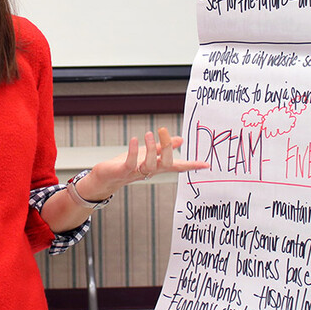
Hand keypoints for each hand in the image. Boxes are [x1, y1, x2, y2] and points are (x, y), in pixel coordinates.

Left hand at [90, 127, 209, 195]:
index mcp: (157, 166)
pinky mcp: (123, 171)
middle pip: (166, 164)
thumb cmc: (127, 165)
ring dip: (151, 149)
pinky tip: (134, 139)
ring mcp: (136, 172)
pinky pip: (130, 163)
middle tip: (164, 131)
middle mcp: (149, 171)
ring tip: (150, 133)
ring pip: (150, 165)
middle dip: (168, 149)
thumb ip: (163, 148)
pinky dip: (132, 151)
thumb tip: (181, 140)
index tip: (205, 164)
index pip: (177, 166)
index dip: (191, 165)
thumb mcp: (147, 154)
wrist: (105, 178)